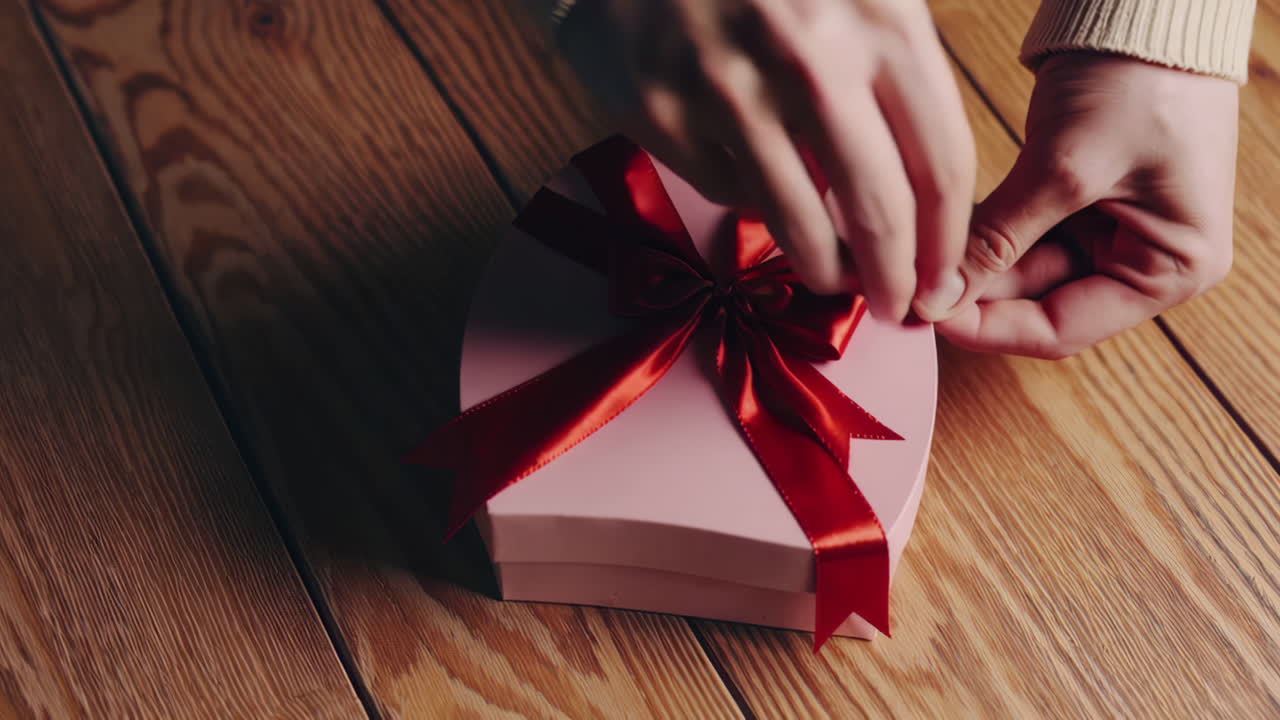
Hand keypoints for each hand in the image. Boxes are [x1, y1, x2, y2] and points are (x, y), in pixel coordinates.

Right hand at [556, 0, 975, 320]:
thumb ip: (904, 65)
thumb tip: (933, 192)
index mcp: (881, 19)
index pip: (941, 162)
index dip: (948, 240)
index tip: (944, 278)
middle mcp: (810, 57)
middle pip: (879, 211)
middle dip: (895, 280)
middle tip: (896, 307)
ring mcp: (730, 89)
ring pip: (799, 223)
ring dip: (823, 270)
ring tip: (830, 277)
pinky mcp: (665, 114)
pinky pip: (729, 192)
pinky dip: (752, 206)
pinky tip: (760, 189)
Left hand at [918, 54, 1236, 357]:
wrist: (1150, 8)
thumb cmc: (1140, 80)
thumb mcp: (1065, 169)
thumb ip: (1001, 240)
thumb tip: (938, 298)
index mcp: (1173, 271)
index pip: (1063, 329)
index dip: (990, 329)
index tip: (929, 315)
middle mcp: (1146, 261)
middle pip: (1038, 303)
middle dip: (973, 295)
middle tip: (908, 288)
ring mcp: (1112, 232)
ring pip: (1020, 270)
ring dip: (969, 265)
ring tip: (911, 258)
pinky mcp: (1079, 202)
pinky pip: (1018, 235)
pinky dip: (979, 234)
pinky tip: (931, 230)